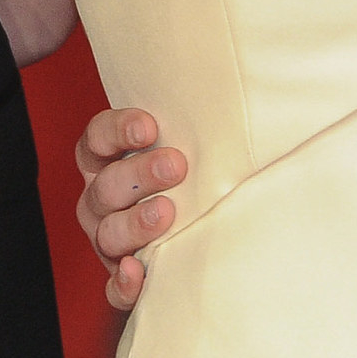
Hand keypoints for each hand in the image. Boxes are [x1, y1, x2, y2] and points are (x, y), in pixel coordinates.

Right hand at [74, 107, 185, 311]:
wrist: (205, 227)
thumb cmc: (199, 172)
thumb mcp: (195, 142)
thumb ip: (203, 122)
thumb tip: (259, 70)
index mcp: (107, 160)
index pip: (97, 139)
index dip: (117, 131)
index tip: (150, 127)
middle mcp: (101, 198)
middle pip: (104, 186)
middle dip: (138, 174)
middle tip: (176, 166)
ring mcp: (107, 238)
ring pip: (105, 233)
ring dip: (134, 223)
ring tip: (166, 212)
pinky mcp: (121, 277)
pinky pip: (113, 287)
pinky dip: (124, 282)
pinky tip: (140, 272)